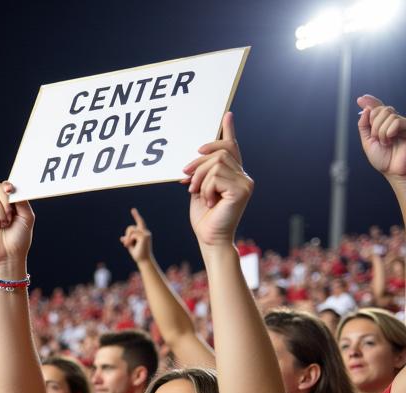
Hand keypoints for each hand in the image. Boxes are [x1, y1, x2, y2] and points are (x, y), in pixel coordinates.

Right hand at [0, 181, 33, 278]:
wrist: (10, 255)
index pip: (8, 187)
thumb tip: (13, 188)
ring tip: (5, 225)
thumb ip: (22, 200)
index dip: (8, 185)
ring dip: (1, 212)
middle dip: (5, 199)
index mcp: (12, 204)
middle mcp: (1, 207)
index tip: (10, 190)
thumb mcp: (27, 217)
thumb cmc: (20, 239)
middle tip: (10, 213)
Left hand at [120, 207, 153, 263]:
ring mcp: (146, 234)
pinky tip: (132, 245)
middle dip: (127, 234)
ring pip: (131, 230)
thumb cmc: (138, 254)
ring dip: (128, 238)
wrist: (143, 260)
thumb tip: (121, 238)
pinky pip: (133, 235)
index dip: (136, 216)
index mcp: (143, 233)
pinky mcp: (145, 236)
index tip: (132, 210)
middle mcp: (146, 232)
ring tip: (128, 245)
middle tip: (126, 244)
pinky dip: (130, 240)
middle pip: (131, 227)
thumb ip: (128, 240)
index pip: (140, 222)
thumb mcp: (131, 246)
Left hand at [183, 113, 252, 248]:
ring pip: (216, 163)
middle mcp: (242, 176)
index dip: (229, 130)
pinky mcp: (242, 189)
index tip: (227, 115)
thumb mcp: (199, 190)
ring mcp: (245, 182)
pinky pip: (216, 176)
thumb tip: (196, 156)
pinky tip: (209, 202)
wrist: (209, 238)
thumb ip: (201, 173)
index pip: (232, 148)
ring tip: (197, 194)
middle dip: (198, 163)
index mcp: (232, 175)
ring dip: (200, 179)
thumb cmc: (204, 218)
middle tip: (185, 178)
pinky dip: (206, 188)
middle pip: (219, 152)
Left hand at [358, 95, 405, 182]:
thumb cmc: (384, 159)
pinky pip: (395, 121)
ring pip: (387, 115)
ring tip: (385, 143)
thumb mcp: (368, 142)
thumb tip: (365, 110)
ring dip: (381, 132)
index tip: (360, 99)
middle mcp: (393, 121)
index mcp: (383, 125)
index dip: (370, 102)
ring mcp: (401, 123)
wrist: (393, 170)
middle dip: (374, 125)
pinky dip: (388, 132)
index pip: (377, 109)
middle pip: (380, 110)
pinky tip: (391, 140)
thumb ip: (364, 126)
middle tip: (377, 138)